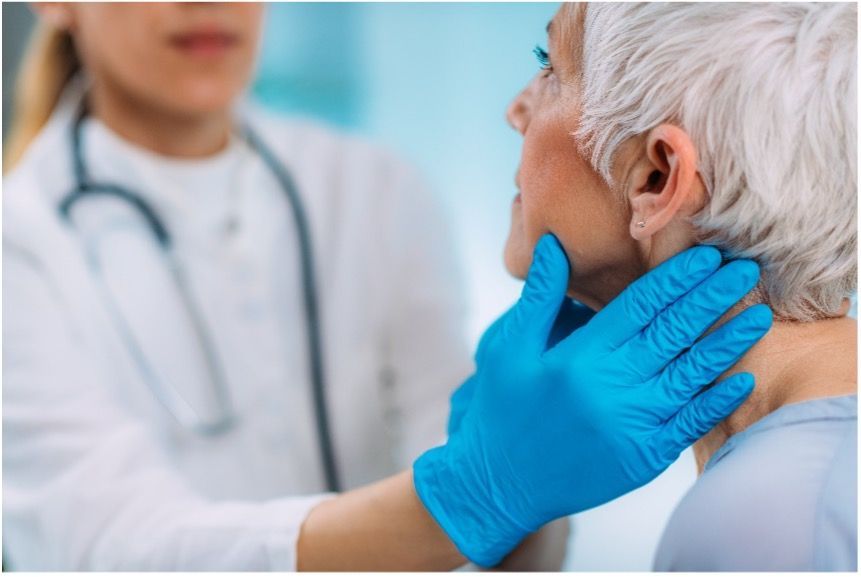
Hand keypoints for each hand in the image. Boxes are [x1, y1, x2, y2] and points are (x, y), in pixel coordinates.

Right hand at [414, 235, 771, 566]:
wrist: (500, 482)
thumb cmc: (503, 407)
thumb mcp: (508, 346)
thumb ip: (539, 296)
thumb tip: (553, 244)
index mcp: (580, 356)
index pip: (640, 305)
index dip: (676, 278)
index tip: (707, 255)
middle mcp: (611, 387)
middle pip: (673, 332)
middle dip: (712, 297)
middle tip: (745, 269)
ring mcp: (632, 425)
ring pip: (691, 376)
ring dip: (727, 343)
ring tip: (758, 315)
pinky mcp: (644, 458)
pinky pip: (690, 424)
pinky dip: (718, 402)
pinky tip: (741, 380)